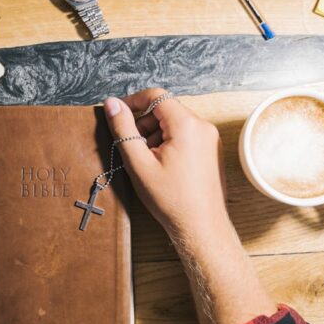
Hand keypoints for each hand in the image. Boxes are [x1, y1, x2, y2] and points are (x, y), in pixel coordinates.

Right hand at [103, 89, 230, 241]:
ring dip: (155, 135)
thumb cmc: (171, 199)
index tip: (118, 116)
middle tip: (132, 148)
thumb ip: (123, 129)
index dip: (133, 102)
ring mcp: (211, 138)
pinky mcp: (212, 150)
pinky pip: (186, 135)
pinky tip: (162, 167)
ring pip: (175, 123)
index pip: (156, 96)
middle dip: (144, 124)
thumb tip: (112, 103)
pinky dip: (169, 143)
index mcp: (186, 125)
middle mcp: (203, 126)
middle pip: (165, 109)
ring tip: (147, 162)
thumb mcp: (138, 163)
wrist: (201, 227)